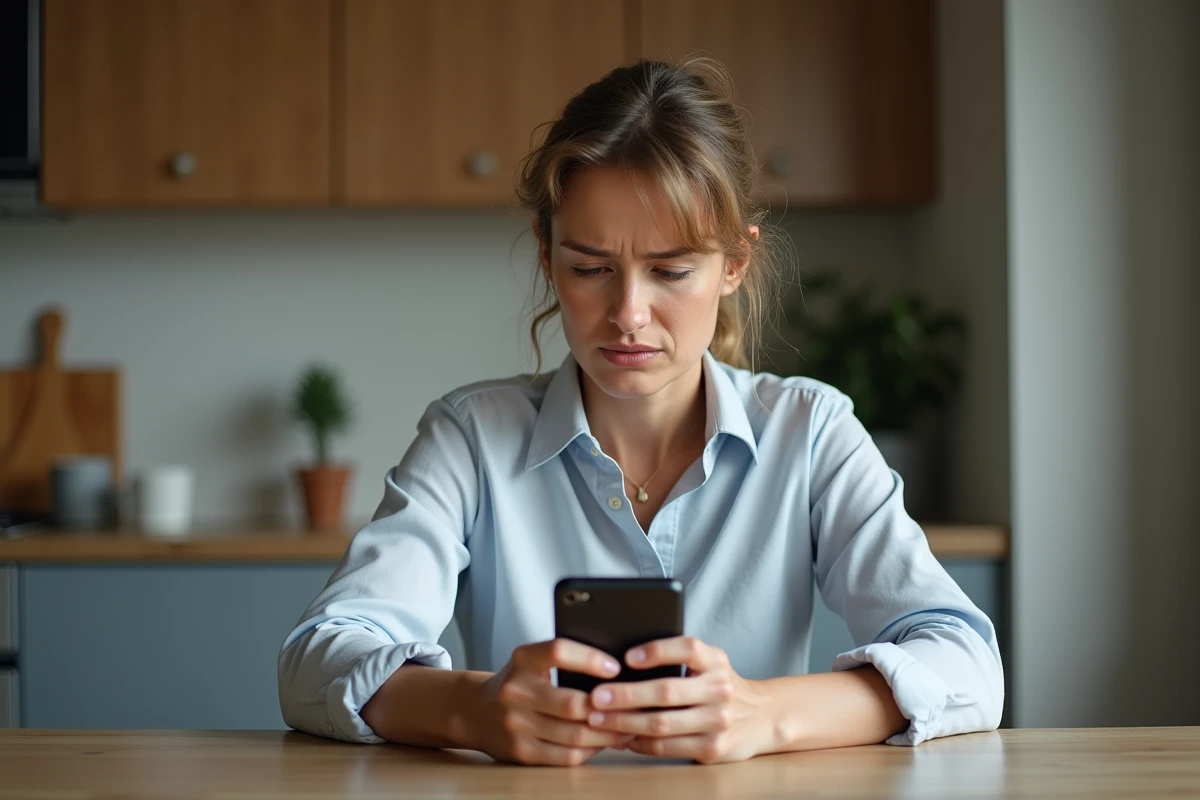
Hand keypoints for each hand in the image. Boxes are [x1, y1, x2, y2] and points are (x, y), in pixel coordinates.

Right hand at [476, 639, 635, 765]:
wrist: (475, 712)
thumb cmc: (517, 683)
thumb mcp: (531, 662)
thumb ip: (564, 661)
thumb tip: (616, 672)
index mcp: (522, 660)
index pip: (558, 651)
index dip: (590, 658)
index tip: (616, 667)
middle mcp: (515, 691)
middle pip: (573, 703)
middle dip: (610, 708)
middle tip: (635, 706)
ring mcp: (516, 725)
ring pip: (574, 735)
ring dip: (608, 734)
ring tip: (628, 727)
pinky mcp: (521, 752)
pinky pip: (566, 756)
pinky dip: (591, 750)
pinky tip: (604, 743)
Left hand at [584, 636, 770, 763]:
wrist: (762, 717)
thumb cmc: (719, 686)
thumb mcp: (709, 664)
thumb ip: (677, 660)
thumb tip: (621, 662)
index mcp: (716, 661)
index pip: (687, 648)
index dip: (656, 651)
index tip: (626, 657)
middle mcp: (720, 689)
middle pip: (666, 691)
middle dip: (625, 694)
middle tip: (597, 696)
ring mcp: (718, 721)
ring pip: (662, 723)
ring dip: (624, 722)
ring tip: (599, 719)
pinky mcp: (713, 748)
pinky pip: (667, 747)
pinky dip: (639, 742)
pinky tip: (622, 737)